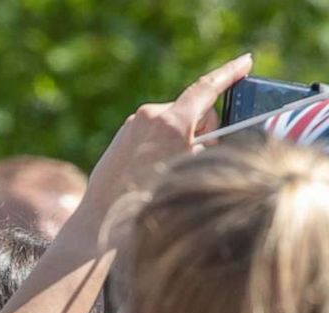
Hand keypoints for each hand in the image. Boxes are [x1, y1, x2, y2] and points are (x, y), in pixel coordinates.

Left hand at [81, 54, 252, 211]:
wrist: (103, 214)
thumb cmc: (149, 198)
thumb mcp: (191, 169)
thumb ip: (206, 144)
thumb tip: (209, 136)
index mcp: (171, 122)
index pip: (207, 88)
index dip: (230, 73)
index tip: (246, 61)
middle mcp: (150, 116)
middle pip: (194, 110)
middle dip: (202, 128)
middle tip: (197, 156)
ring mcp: (135, 123)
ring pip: (175, 121)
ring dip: (181, 137)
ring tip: (168, 168)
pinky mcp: (125, 132)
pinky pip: (156, 130)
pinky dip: (164, 142)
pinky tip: (153, 166)